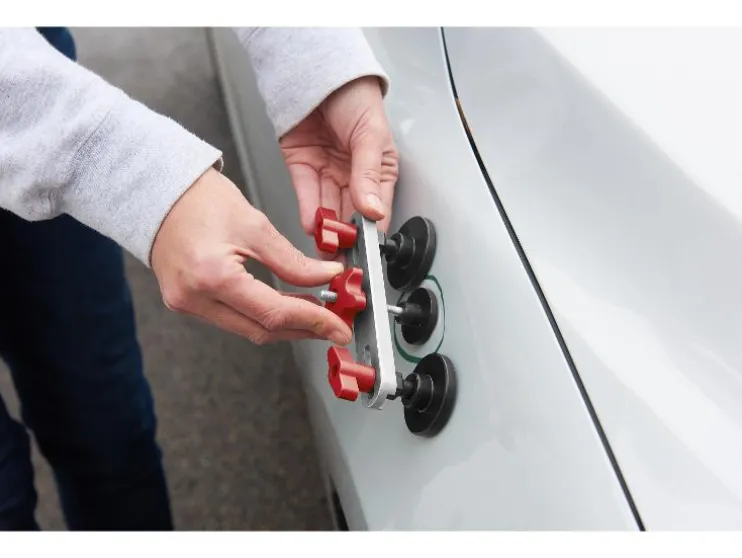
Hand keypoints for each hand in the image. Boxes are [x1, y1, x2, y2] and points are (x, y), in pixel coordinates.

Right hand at [151, 168, 352, 345]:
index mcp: (212, 276)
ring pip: (247, 329)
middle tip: (334, 325)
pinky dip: (261, 316)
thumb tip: (326, 277)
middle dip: (303, 329)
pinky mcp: (185, 302)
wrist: (156, 190)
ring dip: (284, 324)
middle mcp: (194, 298)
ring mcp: (186, 304)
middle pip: (261, 330)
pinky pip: (231, 319)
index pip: (274, 313)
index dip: (314, 322)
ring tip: (316, 314)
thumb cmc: (197, 198)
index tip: (339, 327)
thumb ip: (293, 260)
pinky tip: (284, 307)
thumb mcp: (254, 224)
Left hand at [280, 76, 398, 242]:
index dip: (370, 233)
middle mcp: (352, 176)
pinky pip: (305, 196)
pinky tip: (312, 226)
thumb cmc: (355, 96)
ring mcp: (326, 173)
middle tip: (341, 257)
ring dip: (325, 230)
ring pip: (327, 210)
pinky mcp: (302, 168)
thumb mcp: (371, 134)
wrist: (318, 71)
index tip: (365, 253)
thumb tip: (373, 208)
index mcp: (378, 170)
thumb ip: (369, 174)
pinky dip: (308, 213)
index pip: (376, 210)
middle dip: (344, 238)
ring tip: (325, 247)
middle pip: (349, 216)